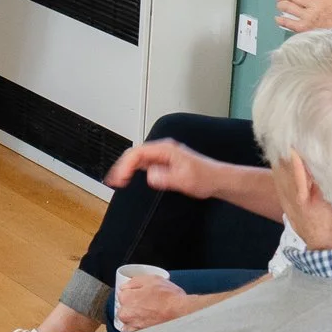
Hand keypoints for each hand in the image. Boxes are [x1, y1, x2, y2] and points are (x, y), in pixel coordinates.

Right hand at [104, 138, 222, 197]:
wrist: (218, 180)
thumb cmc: (205, 178)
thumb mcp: (185, 180)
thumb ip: (166, 177)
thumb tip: (150, 175)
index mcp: (166, 149)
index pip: (137, 153)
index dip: (125, 165)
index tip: (120, 179)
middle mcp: (162, 150)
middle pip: (134, 153)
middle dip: (121, 166)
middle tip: (114, 181)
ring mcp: (163, 155)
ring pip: (136, 157)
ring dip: (125, 167)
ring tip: (116, 180)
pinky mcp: (164, 162)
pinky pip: (143, 163)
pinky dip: (132, 169)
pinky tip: (128, 177)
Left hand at [113, 273, 191, 331]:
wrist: (182, 313)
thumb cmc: (169, 297)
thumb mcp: (152, 280)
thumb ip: (134, 281)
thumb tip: (125, 285)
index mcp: (126, 298)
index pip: (123, 293)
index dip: (134, 292)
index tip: (142, 293)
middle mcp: (126, 313)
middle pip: (124, 307)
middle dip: (133, 305)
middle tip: (147, 304)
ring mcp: (132, 325)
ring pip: (128, 320)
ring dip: (135, 317)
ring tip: (150, 314)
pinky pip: (133, 331)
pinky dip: (138, 327)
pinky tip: (148, 323)